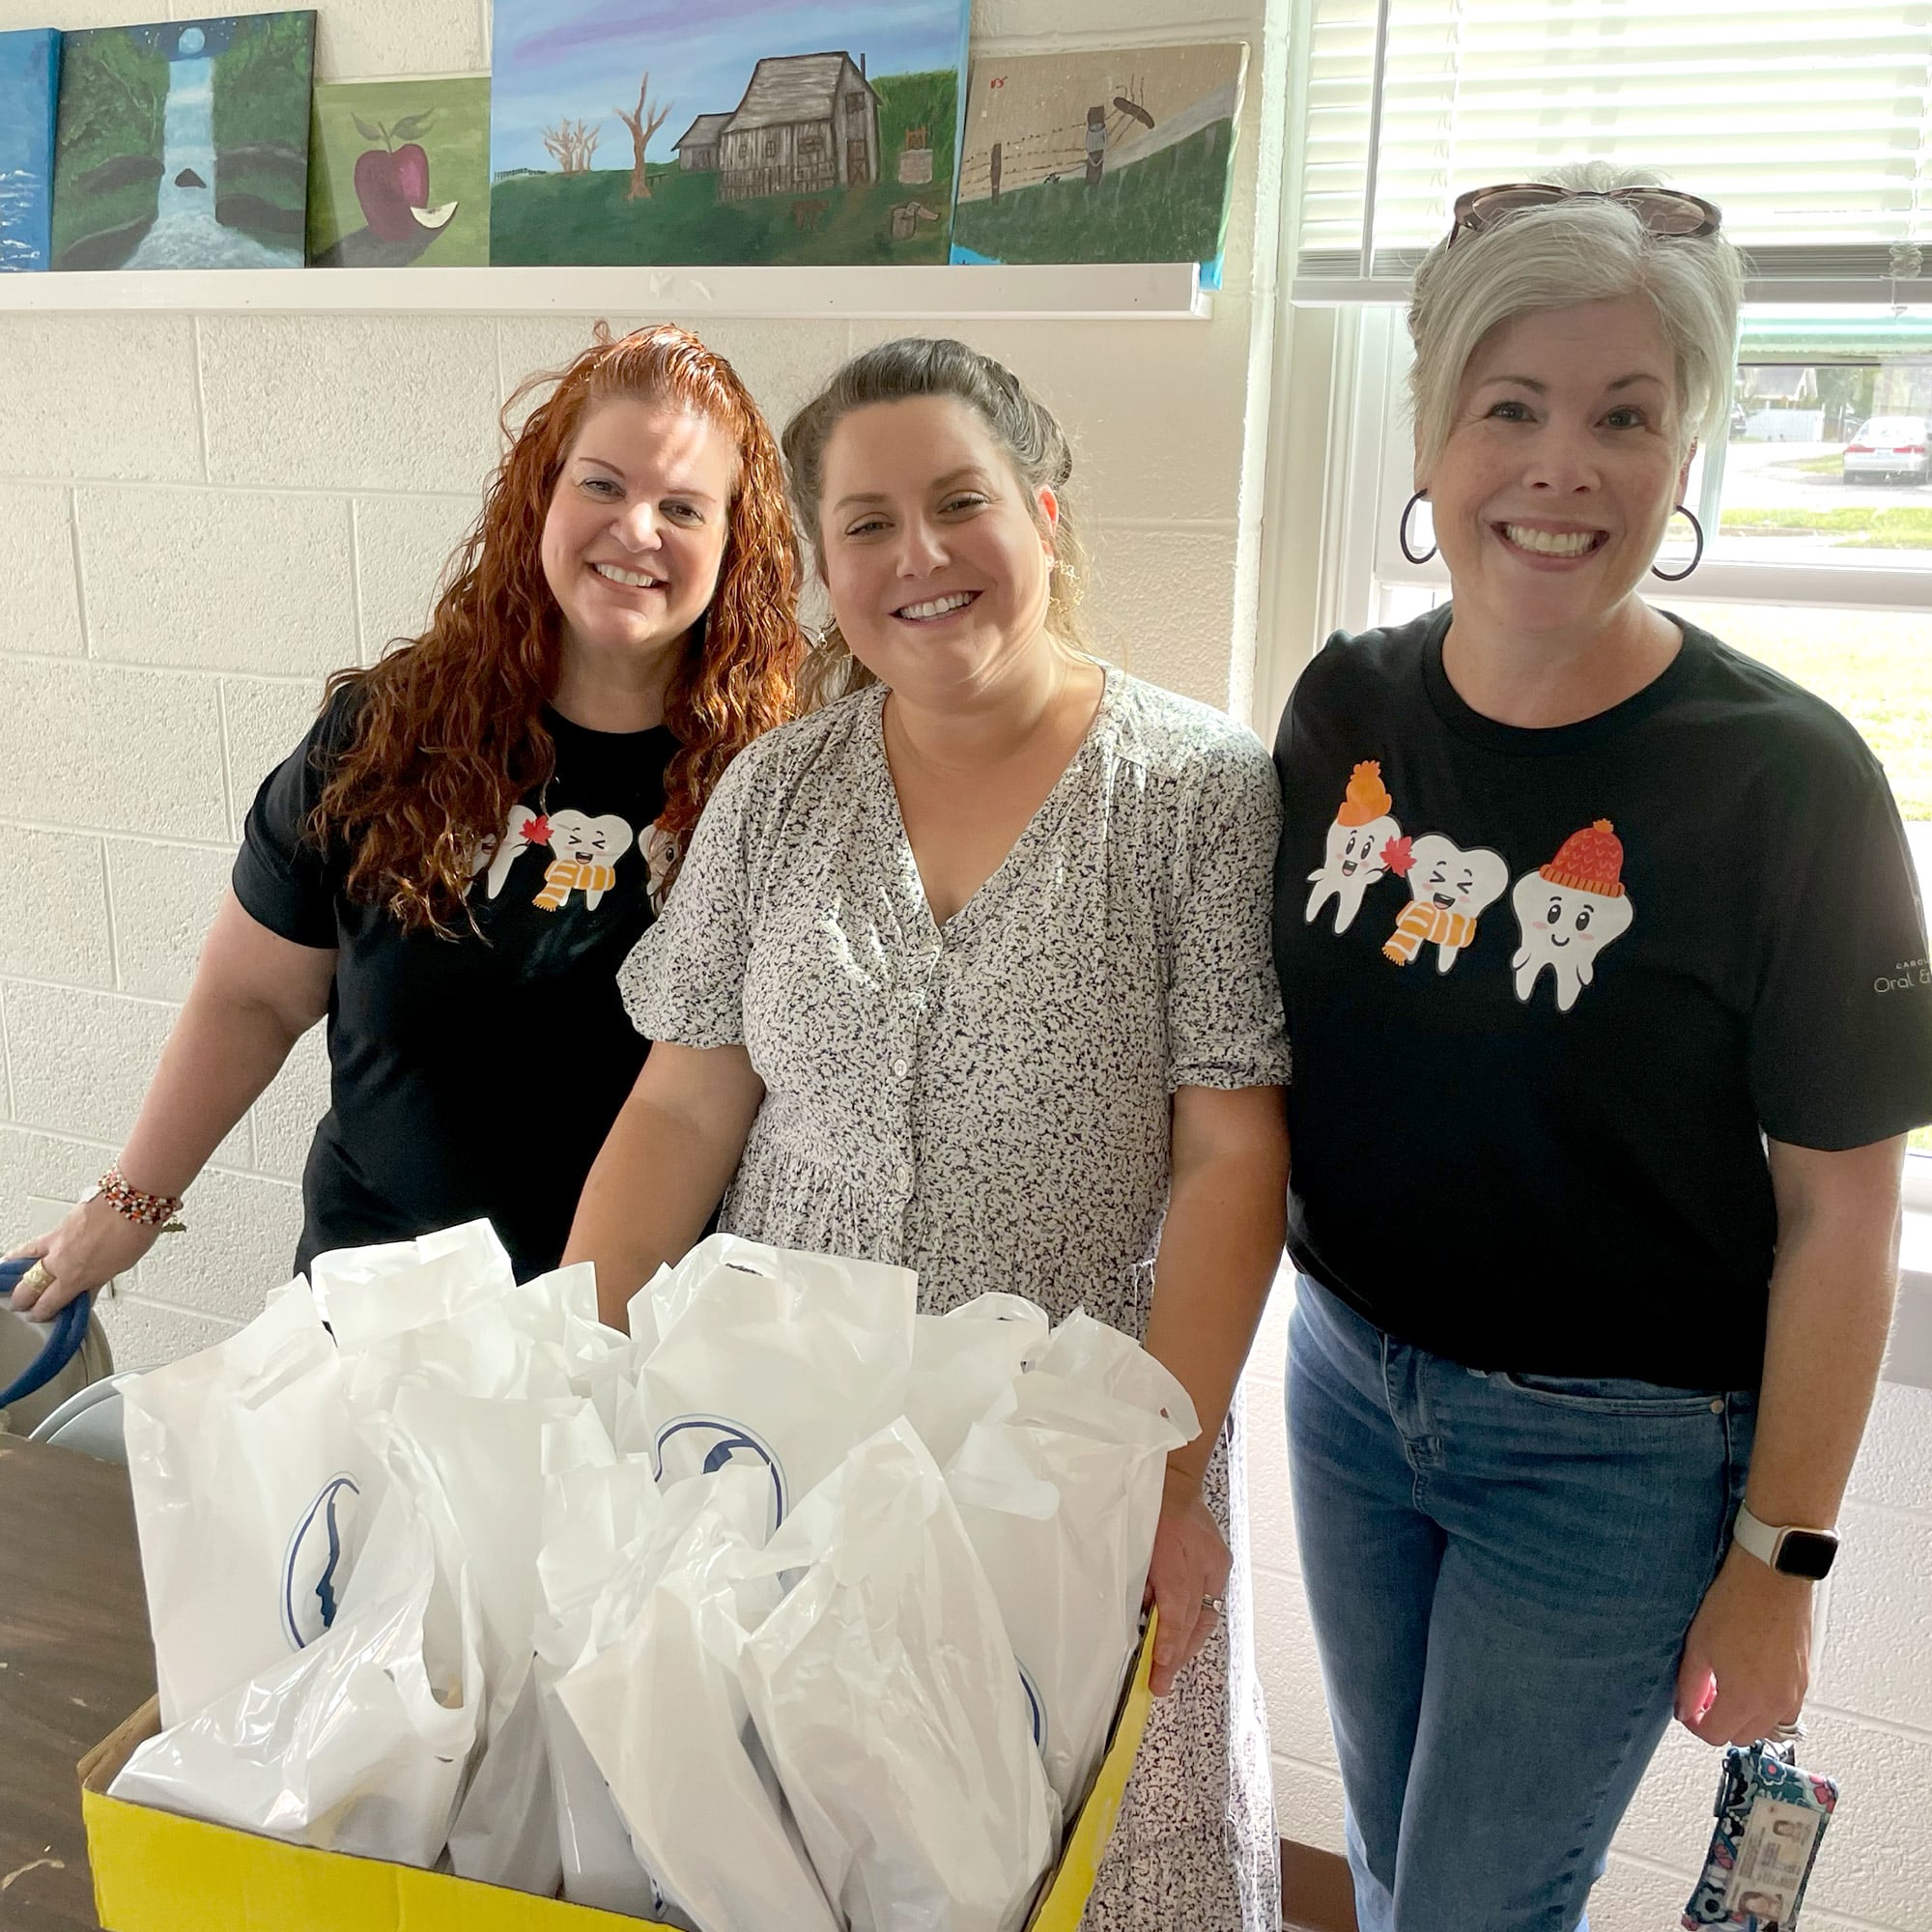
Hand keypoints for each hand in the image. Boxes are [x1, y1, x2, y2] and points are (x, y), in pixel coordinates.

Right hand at [6, 1196, 156, 1320]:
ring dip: (17, 1275)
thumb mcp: (117, 1269)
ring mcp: (56, 1242)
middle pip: (29, 1287)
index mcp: (74, 1277)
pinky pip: (34, 1244)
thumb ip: (95, 1283)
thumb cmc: (132, 1232)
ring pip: (24, 1262)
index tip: (41, 1315)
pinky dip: (23, 1252)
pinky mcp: (58, 1226)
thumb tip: (86, 1295)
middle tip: (22, 1304)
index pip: (48, 1303)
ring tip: (12, 1282)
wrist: (132, 1200)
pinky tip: (19, 1255)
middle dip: (23, 1299)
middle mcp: (59, 1261)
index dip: (42, 1312)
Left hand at [1143, 1465, 1230, 1697]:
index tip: (1159, 1672)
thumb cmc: (1148, 1510)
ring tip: (1170, 1665)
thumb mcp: (1137, 1549)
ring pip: (1205, 1616)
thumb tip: (1141, 1623)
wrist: (1173, 1479)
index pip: (1177, 1614)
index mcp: (1181, 1559)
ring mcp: (1216, 1564)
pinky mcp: (1220, 1562)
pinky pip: (1209, 1601)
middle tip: (1161, 1681)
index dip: (1167, 1646)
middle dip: (1177, 1654)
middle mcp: (1205, 1565)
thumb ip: (1142, 1587)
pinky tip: (1182, 1637)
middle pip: (1194, 1621)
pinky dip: (1195, 1621)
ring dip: (1187, 1642)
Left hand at [1675, 1546, 1812, 1745]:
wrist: (1773, 1576)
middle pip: (1743, 1736)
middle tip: (1705, 1695)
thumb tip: (1685, 1710)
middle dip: (1720, 1722)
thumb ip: (1690, 1685)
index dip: (1695, 1724)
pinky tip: (1750, 1678)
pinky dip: (1766, 1706)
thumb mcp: (1699, 1644)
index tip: (1688, 1709)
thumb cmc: (1735, 1603)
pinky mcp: (1805, 1680)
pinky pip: (1785, 1710)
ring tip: (1728, 1685)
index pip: (1716, 1735)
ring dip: (1745, 1717)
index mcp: (1745, 1698)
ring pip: (1767, 1727)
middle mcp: (1775, 1704)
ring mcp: (1795, 1693)